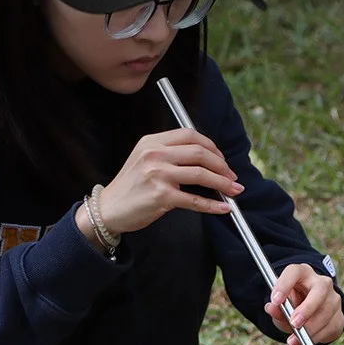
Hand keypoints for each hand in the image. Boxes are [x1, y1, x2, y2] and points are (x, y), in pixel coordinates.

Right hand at [97, 128, 244, 234]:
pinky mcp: (161, 196)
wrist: (109, 208)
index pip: (190, 135)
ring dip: (223, 183)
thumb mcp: (144, 159)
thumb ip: (169, 154)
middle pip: (200, 153)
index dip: (212, 147)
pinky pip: (195, 200)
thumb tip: (205, 160)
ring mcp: (158, 174)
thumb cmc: (131, 187)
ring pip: (201, 174)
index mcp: (152, 142)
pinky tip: (224, 208)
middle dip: (222, 166)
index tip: (222, 160)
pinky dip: (213, 206)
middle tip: (232, 177)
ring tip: (235, 190)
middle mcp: (155, 154)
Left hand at [264, 263, 343, 344]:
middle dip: (307, 309)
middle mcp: (322, 282)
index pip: (294, 272)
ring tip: (293, 341)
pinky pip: (330, 327)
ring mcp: (334, 298)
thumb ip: (276, 308)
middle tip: (294, 324)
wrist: (313, 313)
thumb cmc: (294, 304)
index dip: (284, 285)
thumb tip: (271, 308)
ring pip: (326, 313)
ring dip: (310, 330)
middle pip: (319, 291)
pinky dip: (317, 337)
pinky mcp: (339, 315)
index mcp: (303, 274)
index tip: (275, 301)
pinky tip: (305, 342)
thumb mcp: (282, 305)